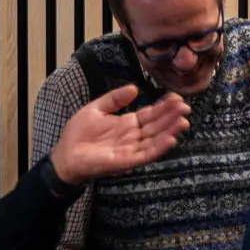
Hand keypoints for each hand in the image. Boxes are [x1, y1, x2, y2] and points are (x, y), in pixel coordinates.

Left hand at [47, 85, 192, 185]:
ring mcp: (132, 149)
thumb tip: (135, 88)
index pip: (150, 114)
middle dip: (171, 116)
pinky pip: (147, 154)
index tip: (176, 97)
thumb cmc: (77, 133)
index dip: (163, 106)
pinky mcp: (127, 161)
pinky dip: (159, 148)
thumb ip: (115, 99)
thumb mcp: (96, 108)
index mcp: (128, 123)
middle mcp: (133, 136)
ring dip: (170, 131)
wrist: (64, 154)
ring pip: (156, 139)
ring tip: (183, 121)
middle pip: (157, 125)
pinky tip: (170, 139)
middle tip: (185, 107)